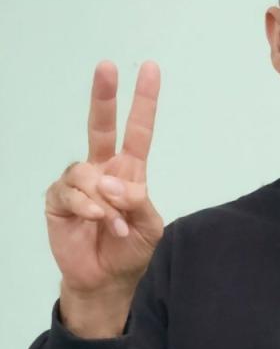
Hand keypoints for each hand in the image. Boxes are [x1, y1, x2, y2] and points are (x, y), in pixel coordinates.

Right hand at [45, 60, 164, 296]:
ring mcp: (78, 185)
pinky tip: (97, 220)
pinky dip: (88, 207)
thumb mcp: (148, 226)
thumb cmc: (128, 251)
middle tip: (107, 67)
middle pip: (100, 127)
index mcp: (128, 173)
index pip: (137, 132)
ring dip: (104, 200)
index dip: (143, 102)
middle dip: (104, 97)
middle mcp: (102, 171)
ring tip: (114, 225)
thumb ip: (138, 201)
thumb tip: (114, 183)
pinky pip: (71, 192)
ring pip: (87, 172)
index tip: (151, 69)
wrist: (106, 280)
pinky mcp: (59, 201)